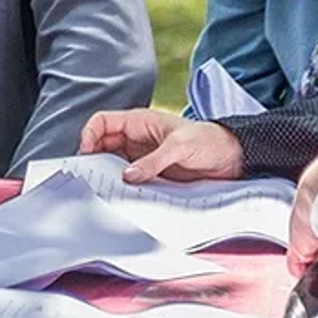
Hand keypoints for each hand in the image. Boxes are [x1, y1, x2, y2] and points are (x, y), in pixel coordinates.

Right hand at [80, 108, 244, 182]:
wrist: (231, 158)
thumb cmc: (208, 141)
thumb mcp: (179, 146)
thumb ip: (153, 161)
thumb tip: (127, 176)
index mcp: (139, 122)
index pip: (102, 122)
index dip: (89, 135)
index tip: (87, 154)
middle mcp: (136, 139)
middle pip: (102, 145)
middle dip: (93, 159)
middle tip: (90, 177)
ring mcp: (141, 157)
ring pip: (112, 164)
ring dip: (106, 175)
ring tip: (103, 189)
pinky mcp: (150, 174)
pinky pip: (128, 179)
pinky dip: (121, 186)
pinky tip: (122, 195)